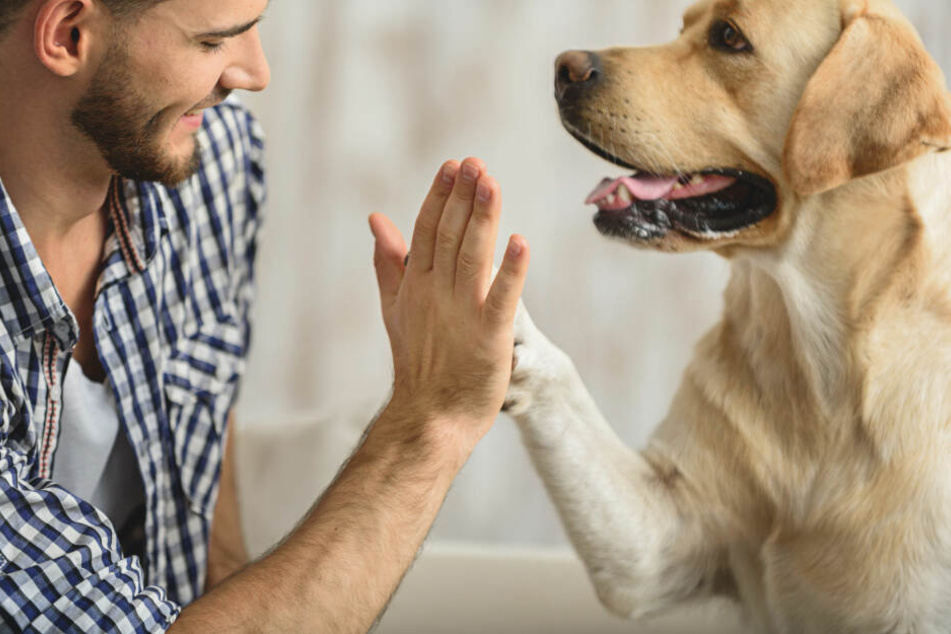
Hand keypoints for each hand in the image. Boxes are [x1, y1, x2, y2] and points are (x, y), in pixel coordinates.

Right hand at [368, 158, 529, 439]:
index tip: (454, 166)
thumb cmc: (418, 362)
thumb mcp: (396, 306)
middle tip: (475, 163)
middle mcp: (437, 293)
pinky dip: (510, 271)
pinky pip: (502, 298)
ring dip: (482, 219)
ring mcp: (462, 313)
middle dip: (462, 197)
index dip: (441, 197)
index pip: (427, 230)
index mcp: (417, 284)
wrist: (429, 416)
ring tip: (491, 183)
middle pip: (450, 236)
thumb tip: (376, 218)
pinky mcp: (489, 336)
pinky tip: (520, 242)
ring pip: (472, 256)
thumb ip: (389, 261)